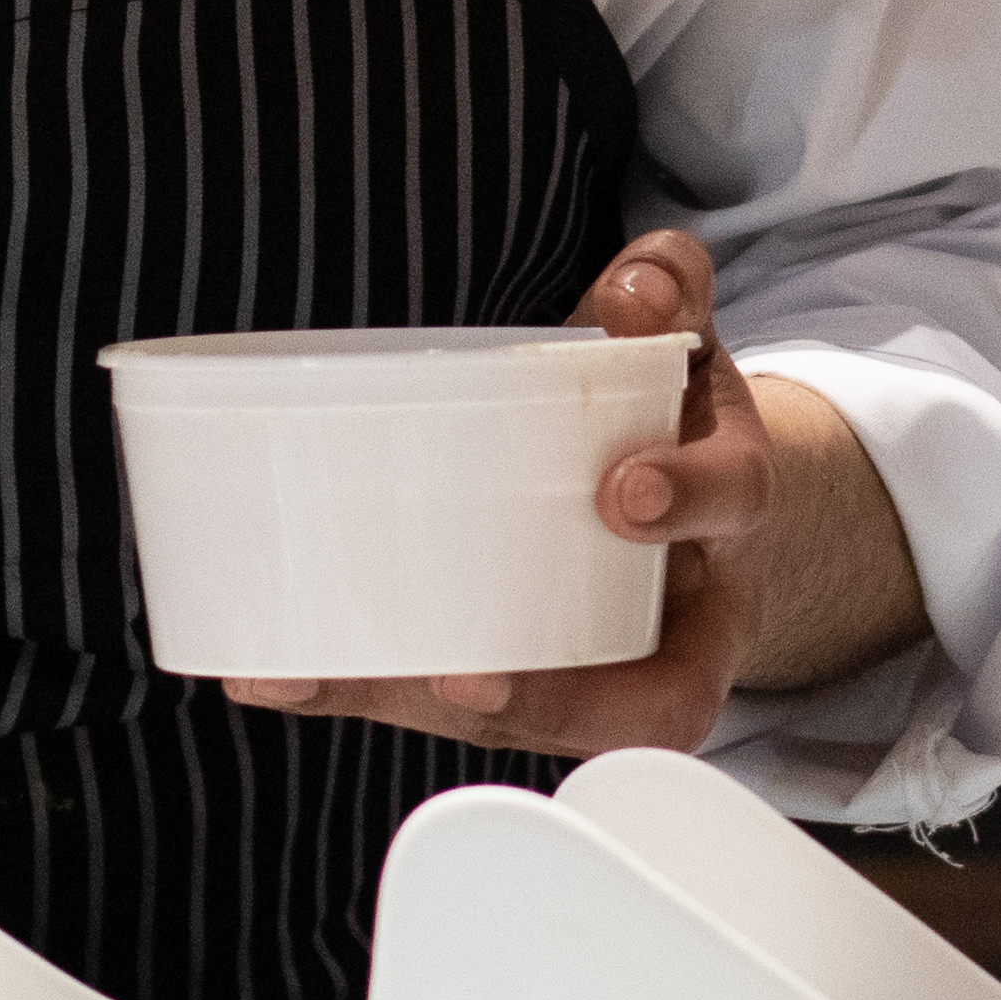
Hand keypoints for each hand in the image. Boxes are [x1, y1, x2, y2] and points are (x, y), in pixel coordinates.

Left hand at [224, 231, 879, 755]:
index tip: (628, 492)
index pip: (733, 518)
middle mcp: (669, 615)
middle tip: (473, 678)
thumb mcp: (684, 341)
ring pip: (516, 711)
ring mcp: (584, 665)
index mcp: (727, 515)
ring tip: (320, 674)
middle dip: (547, 693)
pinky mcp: (501, 677)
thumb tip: (634, 288)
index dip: (689, 506)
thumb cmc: (671, 423)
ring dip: (414, 701)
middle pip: (633, 691)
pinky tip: (267, 672)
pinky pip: (430, 691)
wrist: (685, 506)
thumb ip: (666, 291)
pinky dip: (347, 685)